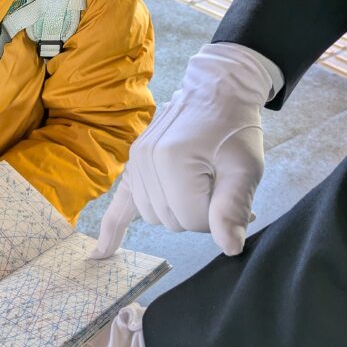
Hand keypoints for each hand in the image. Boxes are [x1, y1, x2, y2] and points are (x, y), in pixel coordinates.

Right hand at [93, 43, 280, 256]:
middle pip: (172, 220)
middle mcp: (146, 161)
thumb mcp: (245, 166)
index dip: (216, 215)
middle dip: (198, 212)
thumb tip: (229, 247)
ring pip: (155, 216)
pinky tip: (101, 255)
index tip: (228, 191)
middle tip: (218, 185)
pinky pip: (118, 205)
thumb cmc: (234, 128)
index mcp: (172, 161)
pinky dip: (111, 230)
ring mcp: (135, 161)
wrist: (217, 91)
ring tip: (200, 184)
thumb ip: (233, 208)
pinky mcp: (133, 164)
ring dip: (177, 209)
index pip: (192, 220)